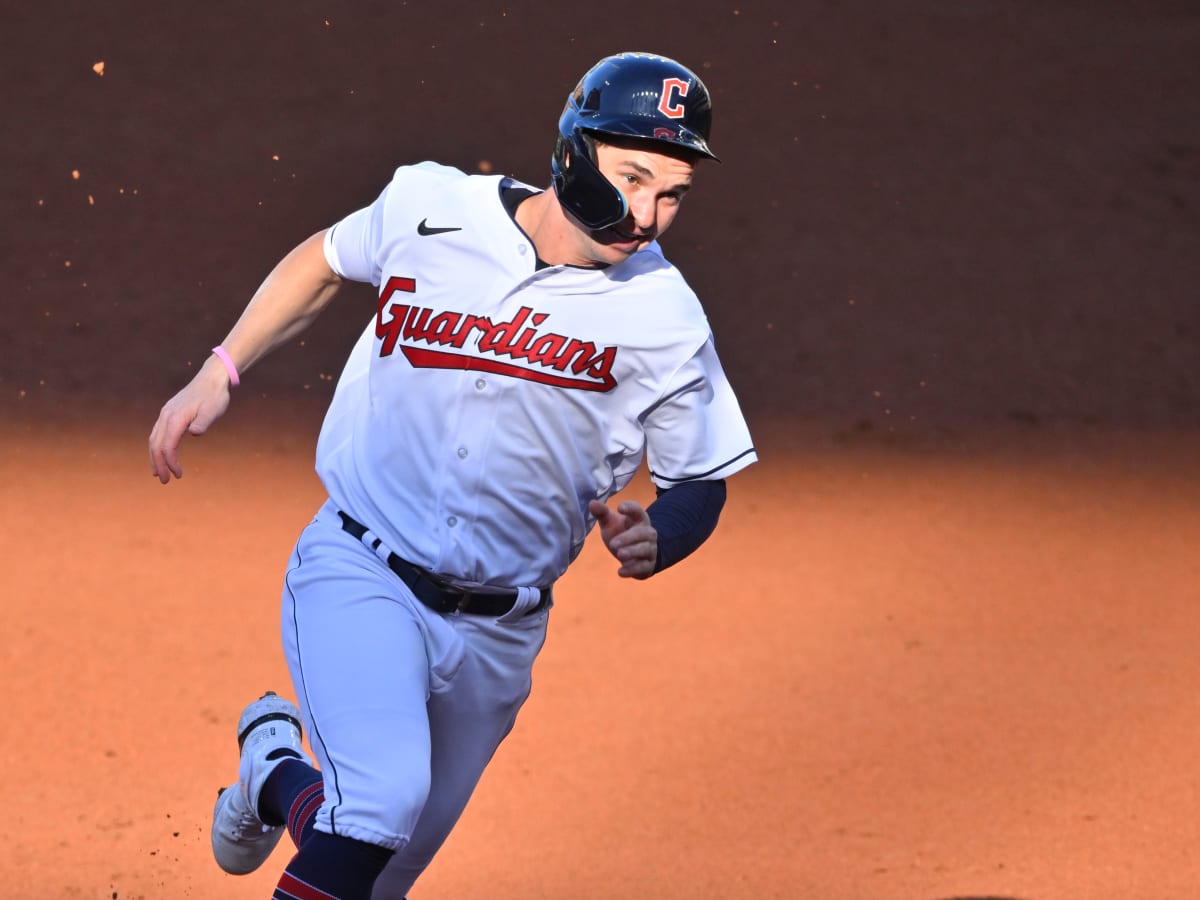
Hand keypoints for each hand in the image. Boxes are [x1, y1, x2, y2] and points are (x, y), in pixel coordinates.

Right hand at [148, 358, 231, 482]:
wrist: (211, 379)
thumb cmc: (214, 396)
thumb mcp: (213, 410)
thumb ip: (203, 421)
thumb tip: (195, 432)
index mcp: (175, 418)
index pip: (167, 445)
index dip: (170, 462)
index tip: (178, 475)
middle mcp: (166, 416)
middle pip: (156, 444)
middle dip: (159, 464)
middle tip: (165, 481)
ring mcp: (165, 414)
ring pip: (154, 439)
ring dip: (155, 457)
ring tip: (158, 473)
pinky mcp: (168, 414)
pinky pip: (158, 433)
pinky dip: (157, 446)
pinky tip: (161, 455)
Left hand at [588, 498, 657, 579]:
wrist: (636, 555)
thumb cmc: (622, 533)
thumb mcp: (611, 523)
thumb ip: (602, 513)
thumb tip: (592, 503)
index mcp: (639, 519)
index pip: (638, 510)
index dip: (630, 508)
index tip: (619, 508)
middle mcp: (648, 533)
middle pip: (642, 533)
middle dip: (628, 538)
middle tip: (613, 543)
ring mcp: (650, 549)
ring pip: (644, 550)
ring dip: (632, 552)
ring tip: (619, 554)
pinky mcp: (648, 565)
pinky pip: (643, 567)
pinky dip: (632, 570)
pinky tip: (620, 572)